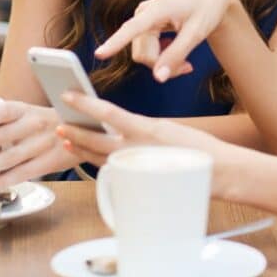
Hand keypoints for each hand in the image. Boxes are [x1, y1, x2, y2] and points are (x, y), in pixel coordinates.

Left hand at [0, 101, 77, 190]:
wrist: (84, 129)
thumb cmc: (46, 122)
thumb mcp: (28, 113)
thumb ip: (4, 120)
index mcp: (27, 109)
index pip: (2, 111)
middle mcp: (35, 124)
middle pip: (2, 136)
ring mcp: (44, 143)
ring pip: (10, 157)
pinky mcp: (51, 161)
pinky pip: (24, 173)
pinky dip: (3, 181)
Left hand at [56, 92, 237, 198]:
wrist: (218, 171)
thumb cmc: (197, 148)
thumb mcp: (167, 128)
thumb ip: (141, 128)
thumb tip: (120, 127)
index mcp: (146, 128)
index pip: (107, 113)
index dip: (84, 104)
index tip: (68, 95)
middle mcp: (138, 148)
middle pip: (95, 140)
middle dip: (74, 132)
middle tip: (58, 124)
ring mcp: (137, 166)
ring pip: (99, 158)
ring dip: (81, 148)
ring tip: (67, 139)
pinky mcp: (139, 181)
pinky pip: (112, 171)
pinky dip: (98, 163)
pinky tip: (90, 159)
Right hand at [94, 0, 236, 82]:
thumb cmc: (206, 11)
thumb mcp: (196, 34)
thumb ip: (176, 56)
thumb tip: (158, 78)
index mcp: (156, 10)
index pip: (132, 28)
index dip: (115, 42)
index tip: (99, 54)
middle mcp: (143, 13)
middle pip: (142, 53)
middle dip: (161, 65)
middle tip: (188, 68)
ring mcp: (141, 19)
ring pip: (143, 55)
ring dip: (162, 63)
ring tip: (186, 62)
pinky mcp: (144, 26)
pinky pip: (145, 50)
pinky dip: (160, 57)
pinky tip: (176, 51)